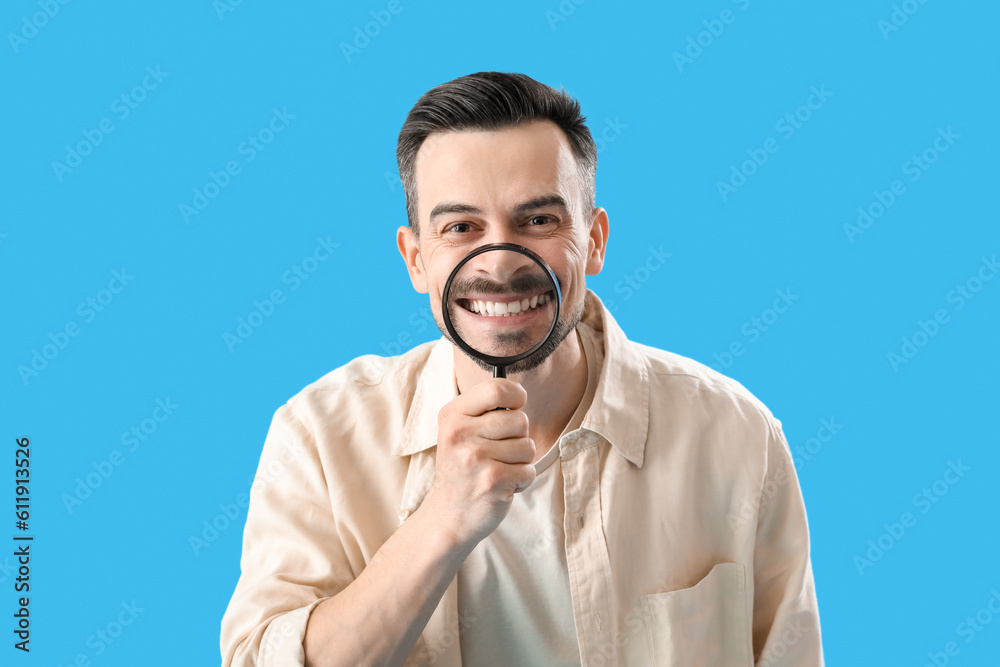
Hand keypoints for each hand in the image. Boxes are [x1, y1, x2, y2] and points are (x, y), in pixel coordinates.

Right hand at [420, 378, 536, 549]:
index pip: (497, 388)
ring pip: (528, 446)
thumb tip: (520, 395)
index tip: (515, 407)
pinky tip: (501, 485)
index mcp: (452, 416)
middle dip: (518, 437)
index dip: (516, 395)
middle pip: (520, 419)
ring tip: (498, 470)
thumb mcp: (459, 432)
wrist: (448, 515)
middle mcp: (461, 434)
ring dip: (520, 462)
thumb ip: (484, 411)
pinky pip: (529, 471)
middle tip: (498, 453)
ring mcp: (476, 457)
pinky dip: (522, 481)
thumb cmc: (462, 469)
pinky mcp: (493, 480)